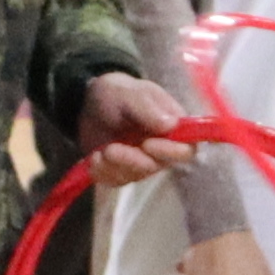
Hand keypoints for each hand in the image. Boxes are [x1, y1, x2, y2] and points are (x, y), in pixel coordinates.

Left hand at [74, 70, 200, 188]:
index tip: (148, 144)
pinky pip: (116, 181)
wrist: (88, 105)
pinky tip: (94, 157)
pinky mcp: (122, 171)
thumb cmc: (115, 94)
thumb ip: (147, 107)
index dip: (172, 151)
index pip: (186, 148)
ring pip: (135, 175)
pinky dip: (103, 172)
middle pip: (159, 166)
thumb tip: (170, 124)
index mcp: (172, 126)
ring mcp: (142, 162)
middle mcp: (162, 148)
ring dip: (114, 165)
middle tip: (112, 149)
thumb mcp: (127, 93)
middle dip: (134, 160)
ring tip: (100, 151)